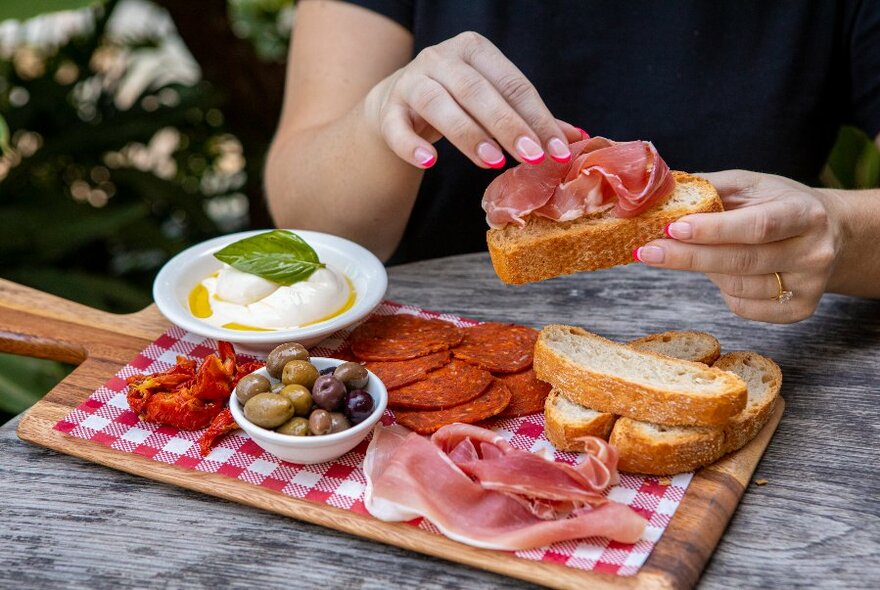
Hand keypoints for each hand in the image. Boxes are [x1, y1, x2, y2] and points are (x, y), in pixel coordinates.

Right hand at [363, 31, 582, 168]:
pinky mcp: (388, 109)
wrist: (395, 103)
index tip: (556, 150)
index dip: (537, 118)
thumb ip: (528, 117)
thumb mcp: (491, 102)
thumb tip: (574, 138)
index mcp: (475, 50)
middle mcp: (441, 58)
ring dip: (467, 134)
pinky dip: (411, 144)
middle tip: (530, 157)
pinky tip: (429, 162)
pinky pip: (397, 125)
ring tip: (491, 163)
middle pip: (477, 91)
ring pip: (439, 104)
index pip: (513, 84)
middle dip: (507, 125)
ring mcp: (412, 81)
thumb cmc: (454, 102)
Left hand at [634, 170, 845, 322]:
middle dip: (689, 257)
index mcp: (804, 212)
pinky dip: (723, 291)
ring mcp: (809, 285)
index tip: (672, 228)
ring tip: (688, 255)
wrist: (831, 234)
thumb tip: (657, 194)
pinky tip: (720, 273)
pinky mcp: (800, 310)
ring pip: (739, 287)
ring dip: (704, 271)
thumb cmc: (777, 204)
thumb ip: (709, 189)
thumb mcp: (750, 185)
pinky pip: (745, 307)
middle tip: (647, 251)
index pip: (756, 226)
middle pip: (742, 261)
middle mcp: (813, 251)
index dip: (713, 230)